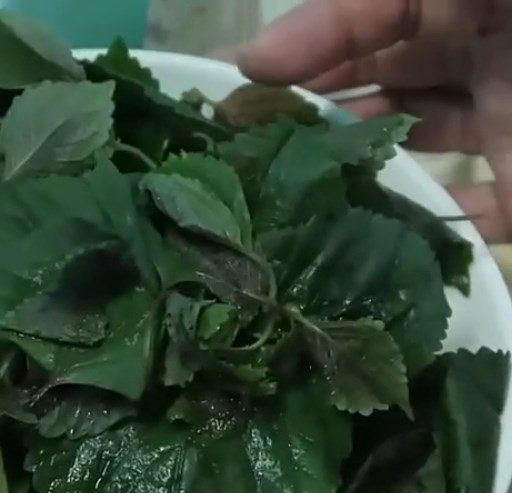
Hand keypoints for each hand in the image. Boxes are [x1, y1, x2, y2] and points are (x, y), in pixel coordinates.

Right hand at [235, 0, 511, 243]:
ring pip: (407, 168)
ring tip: (279, 215)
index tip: (219, 103)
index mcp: (449, 13)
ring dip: (351, 189)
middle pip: (370, 107)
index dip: (285, 67)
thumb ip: (351, 10)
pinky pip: (467, 224)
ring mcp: (495, 136)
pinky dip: (423, 239)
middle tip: (236, 168)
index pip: (349, 40)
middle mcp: (467, 72)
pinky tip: (361, 257)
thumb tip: (252, 61)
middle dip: (307, 133)